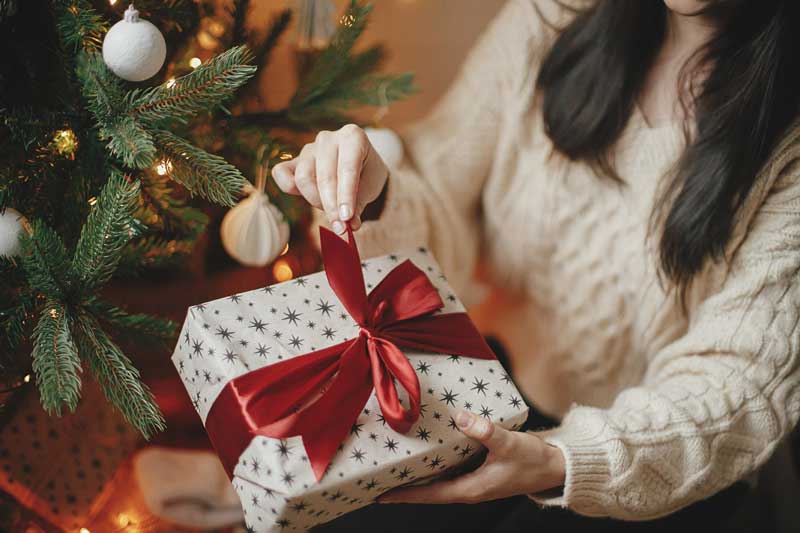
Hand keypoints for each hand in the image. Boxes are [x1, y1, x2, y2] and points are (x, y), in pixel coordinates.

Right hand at [271, 124, 389, 233]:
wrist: (359, 165)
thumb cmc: (366, 174)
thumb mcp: (370, 187)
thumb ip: (358, 205)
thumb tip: (348, 226)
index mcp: (352, 137)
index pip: (347, 169)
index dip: (346, 197)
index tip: (347, 219)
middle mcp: (328, 139)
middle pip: (324, 177)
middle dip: (331, 206)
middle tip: (340, 227)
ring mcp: (309, 148)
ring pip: (304, 178)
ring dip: (316, 200)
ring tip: (331, 211)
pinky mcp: (294, 161)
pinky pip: (281, 173)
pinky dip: (288, 187)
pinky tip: (305, 199)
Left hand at [377, 410, 565, 503]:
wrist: (556, 466)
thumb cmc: (534, 460)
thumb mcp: (510, 444)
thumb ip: (486, 431)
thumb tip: (459, 417)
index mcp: (470, 489)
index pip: (429, 495)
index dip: (404, 494)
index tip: (380, 493)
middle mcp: (468, 488)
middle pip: (428, 489)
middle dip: (404, 484)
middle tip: (378, 475)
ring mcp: (473, 479)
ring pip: (437, 478)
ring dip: (417, 472)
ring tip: (394, 461)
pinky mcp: (479, 469)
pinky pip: (449, 467)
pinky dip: (435, 460)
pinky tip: (426, 447)